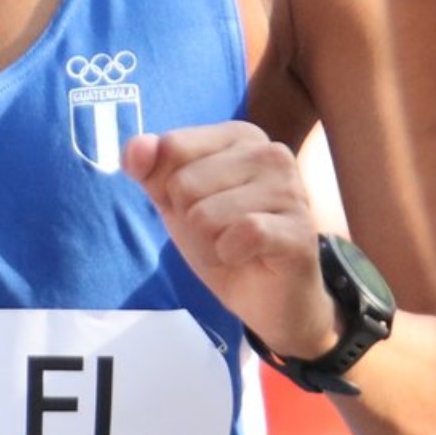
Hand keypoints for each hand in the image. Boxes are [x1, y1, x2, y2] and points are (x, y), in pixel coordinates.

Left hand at [124, 124, 334, 359]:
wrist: (266, 298)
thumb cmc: (222, 240)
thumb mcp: (174, 201)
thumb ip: (150, 168)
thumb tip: (136, 147)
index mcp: (240, 136)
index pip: (171, 146)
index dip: (168, 189)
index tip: (198, 205)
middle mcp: (270, 152)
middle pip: (184, 184)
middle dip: (190, 221)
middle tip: (220, 233)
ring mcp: (290, 189)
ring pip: (206, 214)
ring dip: (208, 243)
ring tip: (233, 247)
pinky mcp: (298, 229)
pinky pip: (239, 236)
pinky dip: (229, 255)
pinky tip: (247, 258)